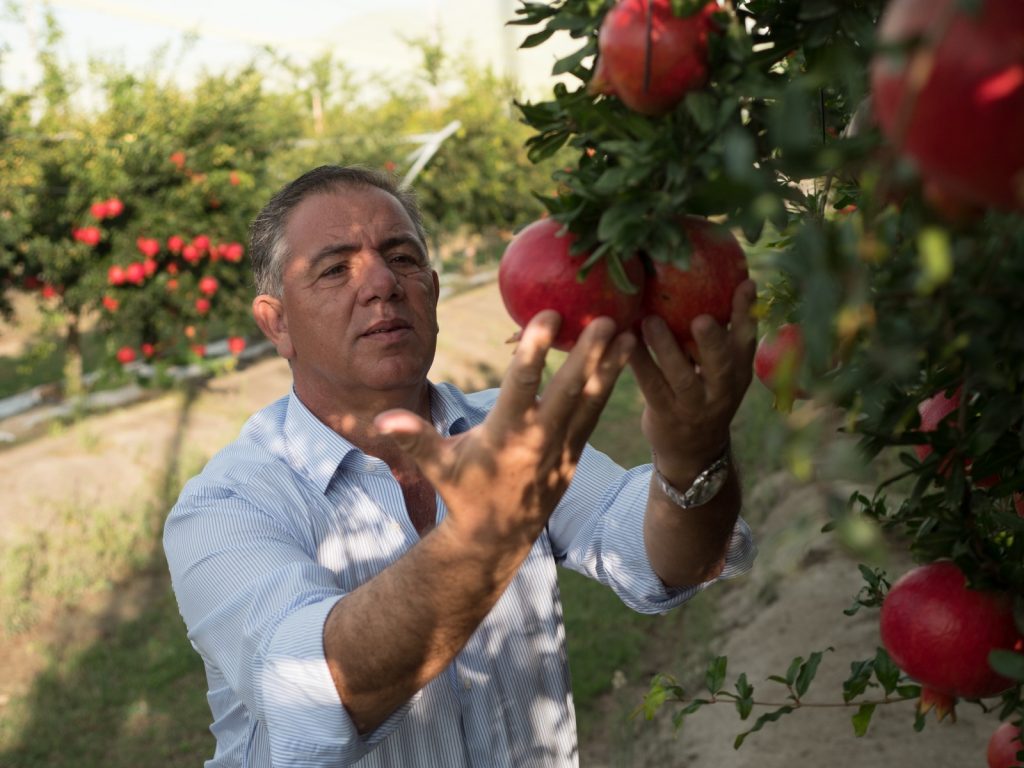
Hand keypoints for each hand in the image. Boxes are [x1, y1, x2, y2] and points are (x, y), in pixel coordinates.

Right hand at [375, 311, 635, 555]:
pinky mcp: (575, 453)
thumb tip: (382, 420)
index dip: (535, 352)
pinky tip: (623, 361)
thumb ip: (414, 438)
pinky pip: (595, 414)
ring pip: (592, 403)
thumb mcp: (438, 466)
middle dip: (589, 356)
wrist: (497, 536)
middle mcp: (539, 441)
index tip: (548, 317)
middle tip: (607, 319)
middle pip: (569, 392)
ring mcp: (563, 449)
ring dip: (611, 369)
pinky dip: (609, 387)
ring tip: (631, 334)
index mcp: (506, 436)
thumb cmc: (462, 491)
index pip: (522, 388)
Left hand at [631, 279, 756, 483]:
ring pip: (682, 378)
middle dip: (713, 341)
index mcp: (739, 373)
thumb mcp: (722, 372)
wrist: (693, 453)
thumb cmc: (704, 395)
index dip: (747, 314)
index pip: (747, 341)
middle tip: (702, 317)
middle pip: (721, 365)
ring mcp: (693, 406)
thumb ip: (719, 338)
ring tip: (650, 321)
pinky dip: (639, 364)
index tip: (746, 283)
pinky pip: (651, 387)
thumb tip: (717, 281)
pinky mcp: (665, 415)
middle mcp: (721, 391)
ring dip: (666, 349)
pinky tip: (624, 342)